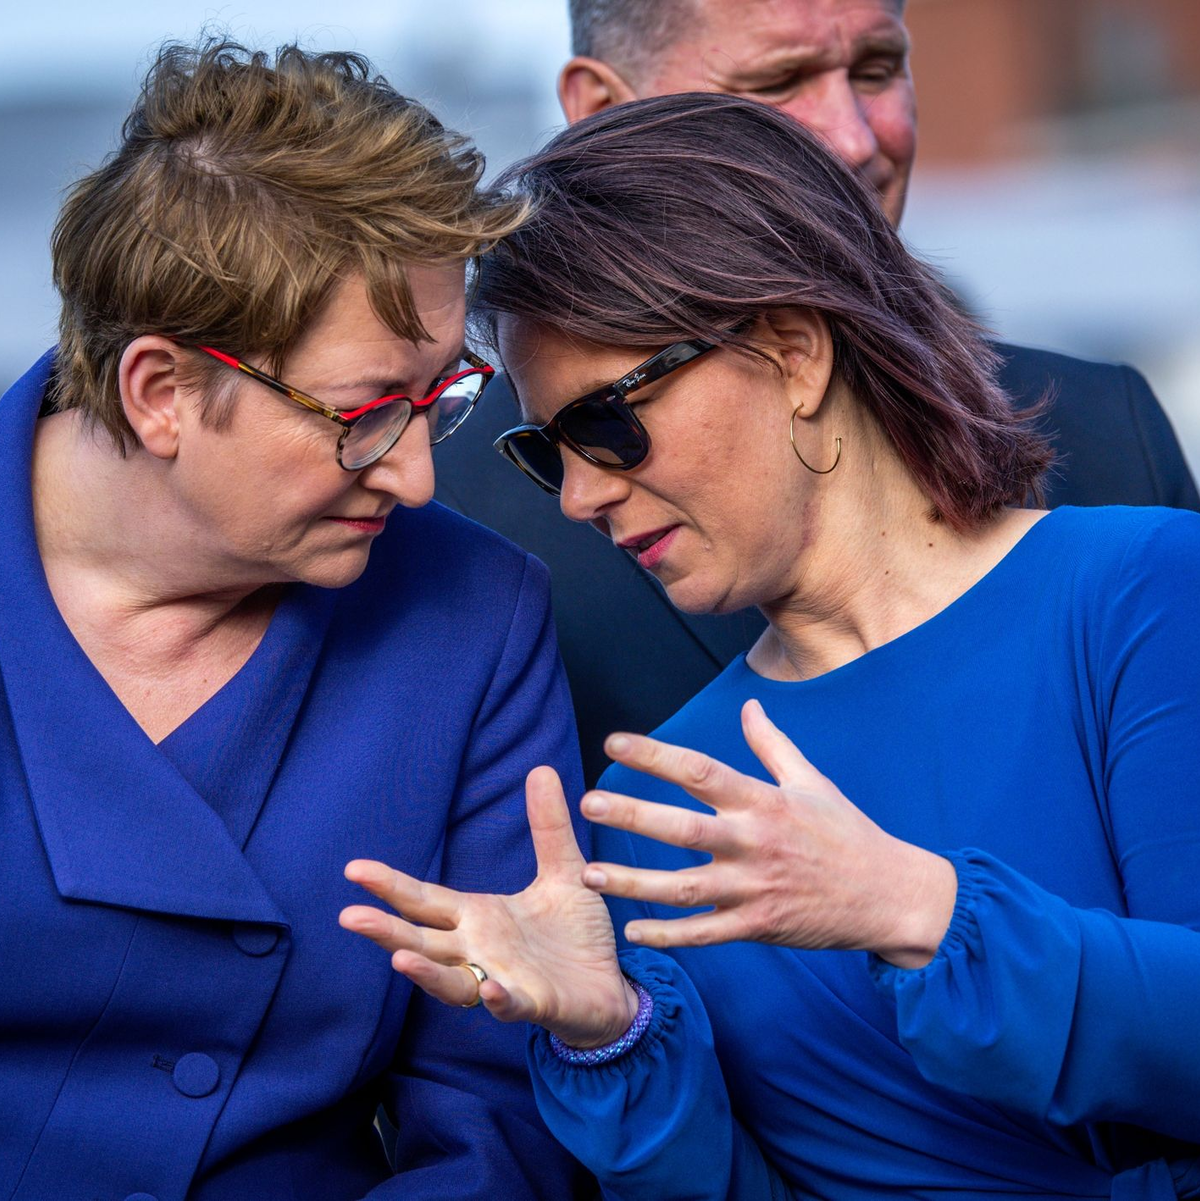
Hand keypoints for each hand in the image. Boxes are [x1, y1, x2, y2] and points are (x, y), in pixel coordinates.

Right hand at [339, 766, 637, 1047]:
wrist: (610, 987)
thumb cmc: (576, 933)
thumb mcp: (563, 871)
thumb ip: (548, 826)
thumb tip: (540, 769)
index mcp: (478, 917)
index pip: (425, 899)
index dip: (390, 885)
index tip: (354, 869)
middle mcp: (479, 950)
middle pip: (422, 941)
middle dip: (385, 931)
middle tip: (348, 917)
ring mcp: (501, 980)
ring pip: (452, 981)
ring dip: (426, 973)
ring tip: (400, 959)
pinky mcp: (534, 1004)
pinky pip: (510, 1004)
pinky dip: (498, 999)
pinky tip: (490, 990)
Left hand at [582, 699, 957, 967]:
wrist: (890, 896)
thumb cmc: (848, 833)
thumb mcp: (813, 782)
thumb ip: (773, 745)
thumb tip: (750, 706)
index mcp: (765, 802)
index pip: (700, 770)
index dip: (655, 754)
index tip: (614, 742)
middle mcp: (755, 843)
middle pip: (683, 827)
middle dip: (633, 814)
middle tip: (588, 803)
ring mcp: (755, 888)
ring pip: (684, 887)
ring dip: (634, 882)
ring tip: (588, 874)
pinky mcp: (759, 926)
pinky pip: (705, 934)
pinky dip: (668, 935)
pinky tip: (632, 931)